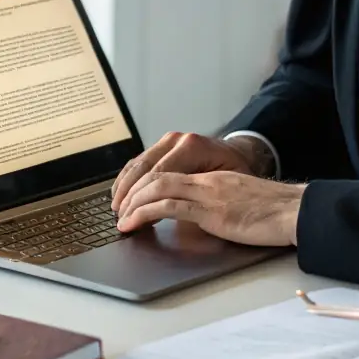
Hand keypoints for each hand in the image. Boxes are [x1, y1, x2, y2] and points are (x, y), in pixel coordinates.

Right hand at [111, 131, 271, 214]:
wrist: (242, 151)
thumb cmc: (237, 171)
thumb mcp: (226, 183)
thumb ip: (198, 194)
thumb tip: (169, 210)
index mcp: (191, 147)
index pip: (158, 176)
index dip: (142, 200)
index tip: (132, 218)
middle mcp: (176, 140)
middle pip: (143, 169)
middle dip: (129, 195)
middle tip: (120, 217)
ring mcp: (168, 141)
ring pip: (137, 163)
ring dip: (124, 187)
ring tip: (117, 208)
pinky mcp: (163, 145)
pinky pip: (140, 160)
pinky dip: (128, 178)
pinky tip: (121, 193)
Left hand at [114, 171, 304, 246]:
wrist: (295, 211)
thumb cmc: (274, 213)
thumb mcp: (239, 203)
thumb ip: (217, 204)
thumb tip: (198, 217)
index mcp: (212, 176)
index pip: (167, 172)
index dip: (142, 184)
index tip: (129, 199)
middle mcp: (206, 179)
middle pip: (155, 175)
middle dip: (130, 192)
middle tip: (117, 209)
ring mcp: (207, 192)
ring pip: (156, 188)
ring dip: (132, 203)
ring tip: (119, 219)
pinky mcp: (210, 210)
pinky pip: (167, 207)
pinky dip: (143, 214)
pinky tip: (131, 224)